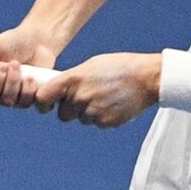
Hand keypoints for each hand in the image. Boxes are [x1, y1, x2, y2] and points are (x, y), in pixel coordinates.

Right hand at [0, 25, 58, 108]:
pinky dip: (28, 88)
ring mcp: (9, 97)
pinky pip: (24, 103)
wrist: (37, 42)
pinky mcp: (26, 100)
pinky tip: (30, 77)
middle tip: (5, 64)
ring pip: (7, 102)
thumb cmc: (10, 43)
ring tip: (18, 65)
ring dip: (14, 81)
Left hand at [33, 53, 160, 128]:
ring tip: (104, 97)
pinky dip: (101, 117)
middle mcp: (80, 97)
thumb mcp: (90, 66)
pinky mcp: (105, 122)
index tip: (48, 102)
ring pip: (80, 119)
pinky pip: (95, 124)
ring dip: (88, 112)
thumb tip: (57, 91)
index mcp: (73, 79)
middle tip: (87, 96)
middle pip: (63, 114)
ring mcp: (92, 111)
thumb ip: (71, 79)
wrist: (147, 78)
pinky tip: (113, 104)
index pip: (43, 97)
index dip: (44, 102)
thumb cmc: (119, 66)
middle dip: (71, 108)